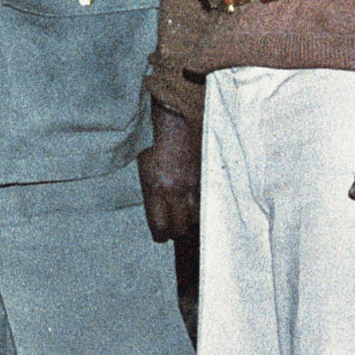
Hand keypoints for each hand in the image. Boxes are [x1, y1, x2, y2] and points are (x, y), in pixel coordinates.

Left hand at [136, 100, 200, 241]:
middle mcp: (175, 189)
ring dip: (193, 219)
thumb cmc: (156, 143)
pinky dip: (205, 206)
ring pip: (197, 218)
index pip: (160, 226)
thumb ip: (153, 193)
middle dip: (177, 230)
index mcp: (155, 186)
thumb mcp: (145, 168)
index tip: (161, 235)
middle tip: (175, 225)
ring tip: (188, 214)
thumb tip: (161, 214)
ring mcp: (194, 184)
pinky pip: (209, 203)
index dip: (161, 235)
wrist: (177, 120)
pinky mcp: (208, 178)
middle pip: (180, 227)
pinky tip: (201, 203)